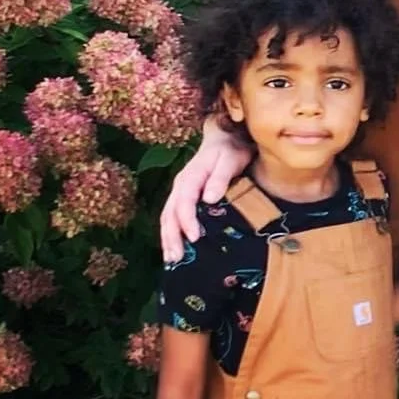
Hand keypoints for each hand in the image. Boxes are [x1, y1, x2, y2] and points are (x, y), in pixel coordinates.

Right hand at [159, 118, 249, 263]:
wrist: (224, 138)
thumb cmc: (231, 149)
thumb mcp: (230, 159)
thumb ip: (220, 177)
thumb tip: (209, 198)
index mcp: (190, 177)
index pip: (184, 202)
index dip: (187, 221)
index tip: (195, 237)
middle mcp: (180, 185)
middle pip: (170, 213)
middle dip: (171, 237)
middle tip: (177, 258)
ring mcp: (179, 192)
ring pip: (167, 217)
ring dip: (167, 238)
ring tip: (172, 259)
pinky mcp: (183, 197)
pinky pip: (172, 217)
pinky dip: (170, 233)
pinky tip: (173, 248)